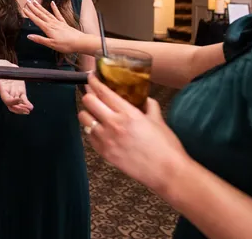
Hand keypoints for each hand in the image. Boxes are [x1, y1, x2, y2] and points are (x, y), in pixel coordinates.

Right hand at [0, 61, 32, 114]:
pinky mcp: (21, 91)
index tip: (19, 100)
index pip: (6, 100)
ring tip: (29, 109)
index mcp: (2, 90)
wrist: (5, 66)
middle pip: (12, 106)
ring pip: (18, 104)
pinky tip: (30, 107)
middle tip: (26, 110)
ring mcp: (15, 93)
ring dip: (23, 108)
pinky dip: (27, 103)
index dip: (13, 102)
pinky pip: (24, 99)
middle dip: (19, 109)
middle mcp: (8, 94)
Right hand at [23, 0, 84, 54]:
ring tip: (35, 1)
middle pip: (41, 14)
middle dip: (33, 8)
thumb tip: (29, 36)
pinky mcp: (63, 23)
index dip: (29, 14)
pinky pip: (58, 14)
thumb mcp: (51, 44)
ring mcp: (58, 22)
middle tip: (27, 1)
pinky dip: (54, 8)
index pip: (36, 20)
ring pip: (47, 13)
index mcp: (48, 28)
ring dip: (40, 7)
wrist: (80, 42)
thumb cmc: (66, 45)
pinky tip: (52, 3)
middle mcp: (52, 23)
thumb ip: (40, 39)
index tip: (23, 9)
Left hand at [79, 72, 187, 192]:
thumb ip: (148, 105)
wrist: (167, 173)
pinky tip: (99, 128)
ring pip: (84, 118)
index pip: (103, 92)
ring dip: (88, 112)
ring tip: (95, 112)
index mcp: (128, 113)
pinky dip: (91, 129)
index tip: (91, 77)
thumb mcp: (158, 120)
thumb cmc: (166, 147)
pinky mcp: (103, 153)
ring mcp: (106, 139)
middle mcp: (114, 124)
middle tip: (92, 93)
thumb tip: (143, 98)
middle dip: (89, 95)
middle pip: (88, 101)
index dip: (94, 82)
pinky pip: (89, 135)